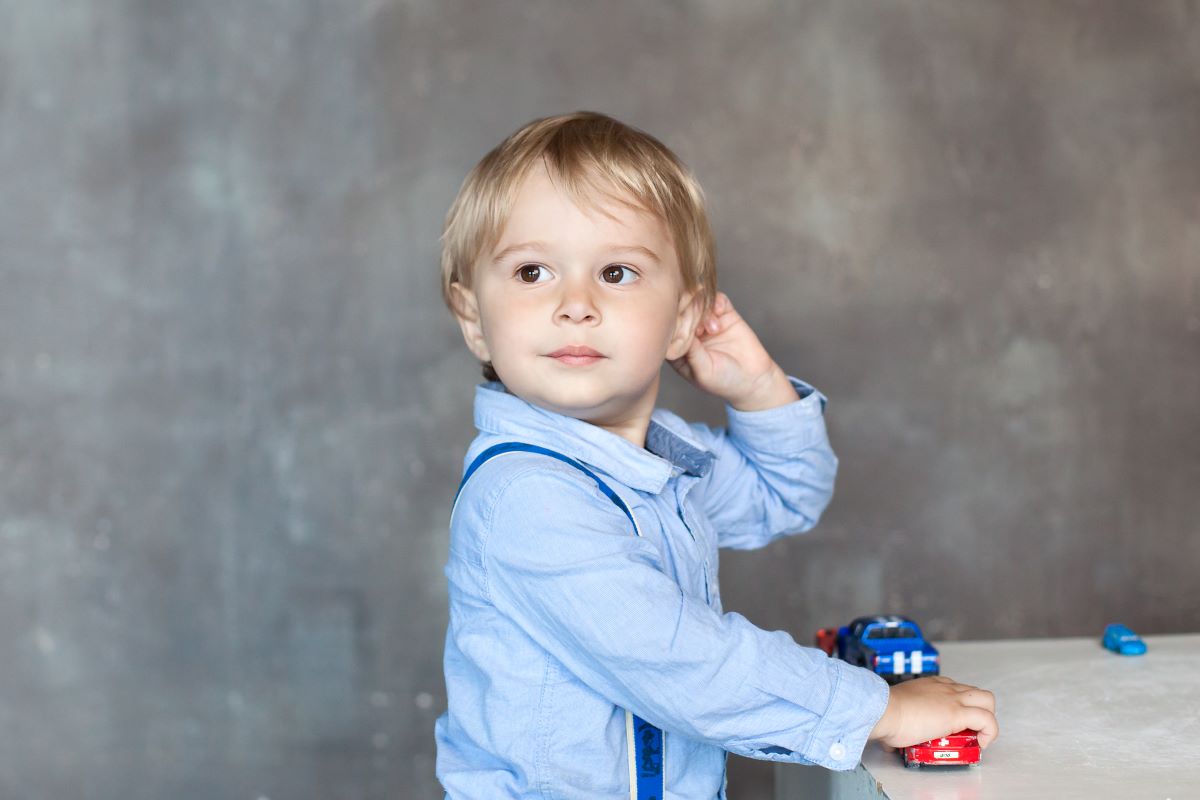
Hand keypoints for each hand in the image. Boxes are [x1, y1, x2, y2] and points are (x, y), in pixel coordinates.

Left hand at [668, 292, 797, 410]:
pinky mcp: (725, 315)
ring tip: (713, 329)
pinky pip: (717, 300)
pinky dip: (716, 302)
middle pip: (681, 313)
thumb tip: (683, 330)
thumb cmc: (724, 381)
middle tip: (700, 329)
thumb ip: (692, 352)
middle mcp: (690, 333)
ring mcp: (707, 322)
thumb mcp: (703, 371)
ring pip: (697, 303)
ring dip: (702, 310)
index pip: (668, 331)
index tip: (681, 329)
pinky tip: (720, 314)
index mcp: (679, 349)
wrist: (754, 379)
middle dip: (688, 315)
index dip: (671, 325)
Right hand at [869, 676, 998, 749]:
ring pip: (988, 700)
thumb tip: (891, 744)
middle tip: (971, 729)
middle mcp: (945, 688)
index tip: (954, 723)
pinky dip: (990, 732)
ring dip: (988, 719)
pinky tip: (981, 743)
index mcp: (931, 685)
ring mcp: (953, 699)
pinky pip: (987, 720)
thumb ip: (897, 727)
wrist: (884, 710)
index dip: (961, 706)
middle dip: (980, 710)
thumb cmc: (885, 713)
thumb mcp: (895, 714)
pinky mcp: (958, 713)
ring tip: (979, 736)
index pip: (957, 689)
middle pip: (976, 692)